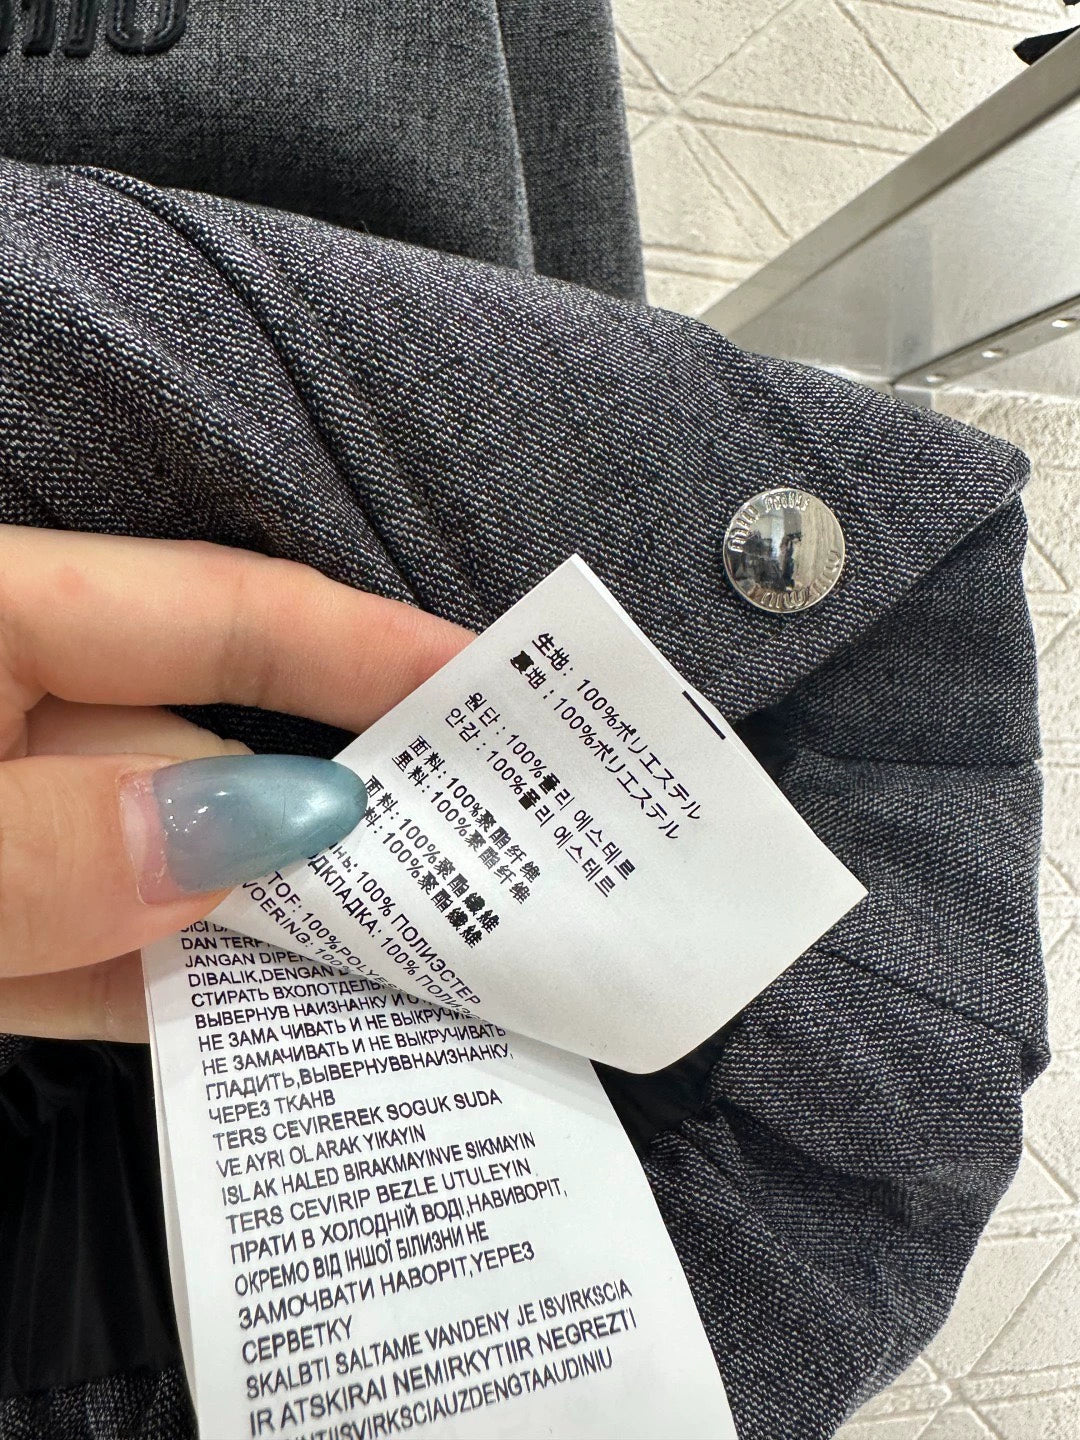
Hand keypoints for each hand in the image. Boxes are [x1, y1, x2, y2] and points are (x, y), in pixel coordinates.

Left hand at [0, 527, 470, 1042]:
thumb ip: (55, 841)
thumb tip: (257, 832)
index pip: (218, 613)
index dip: (366, 644)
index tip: (496, 687)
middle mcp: (8, 717)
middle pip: (206, 753)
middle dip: (337, 815)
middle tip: (488, 866)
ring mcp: (2, 835)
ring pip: (161, 872)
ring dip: (272, 929)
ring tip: (420, 973)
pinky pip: (95, 962)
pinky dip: (176, 996)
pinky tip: (277, 1034)